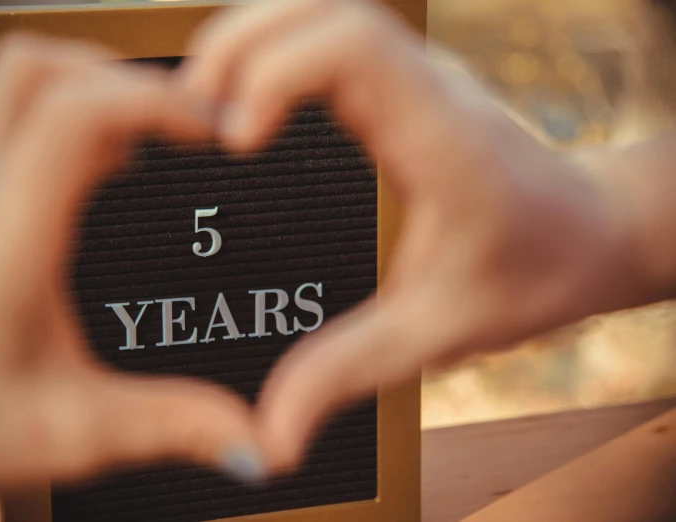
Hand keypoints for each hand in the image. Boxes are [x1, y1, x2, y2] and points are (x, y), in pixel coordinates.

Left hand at [0, 35, 262, 510]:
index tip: (212, 127)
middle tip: (183, 119)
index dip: (152, 101)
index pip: (70, 118)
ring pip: (8, 80)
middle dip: (123, 77)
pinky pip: (3, 114)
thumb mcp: (73, 434)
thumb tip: (257, 441)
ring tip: (147, 124)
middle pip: (33, 71)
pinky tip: (104, 158)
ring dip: (85, 82)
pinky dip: (62, 109)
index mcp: (5, 246)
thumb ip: (171, 425)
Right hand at [182, 0, 643, 469]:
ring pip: (319, 10)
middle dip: (240, 47)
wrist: (591, 233)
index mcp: (439, 136)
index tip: (236, 143)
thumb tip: (274, 432)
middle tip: (191, 117)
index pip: (350, 47)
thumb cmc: (534, 271)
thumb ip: (349, 371)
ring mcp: (416, 75)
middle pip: (320, 9)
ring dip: (252, 42)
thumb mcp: (438, 330)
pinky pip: (328, 37)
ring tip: (206, 103)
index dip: (274, 75)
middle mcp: (426, 87)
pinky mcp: (403, 83)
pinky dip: (274, 54)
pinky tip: (247, 99)